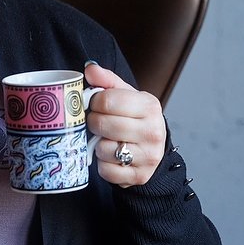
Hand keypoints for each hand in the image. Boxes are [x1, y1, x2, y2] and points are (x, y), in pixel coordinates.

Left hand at [83, 61, 165, 187]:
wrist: (152, 150)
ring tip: (106, 140)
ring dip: (98, 145)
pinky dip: (103, 165)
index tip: (95, 105)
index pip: (107, 101)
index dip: (93, 103)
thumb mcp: (125, 96)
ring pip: (103, 149)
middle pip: (103, 125)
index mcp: (150, 106)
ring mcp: (148, 156)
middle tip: (97, 123)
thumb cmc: (135, 119)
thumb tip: (90, 68)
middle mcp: (153, 131)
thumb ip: (107, 81)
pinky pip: (106, 171)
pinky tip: (110, 157)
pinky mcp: (139, 176)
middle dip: (93, 123)